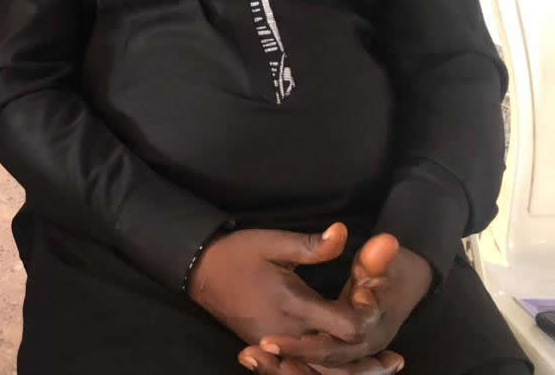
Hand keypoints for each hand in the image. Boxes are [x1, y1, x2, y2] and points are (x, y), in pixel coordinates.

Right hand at [241, 234, 431, 373]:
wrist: (199, 273)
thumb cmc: (236, 254)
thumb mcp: (270, 242)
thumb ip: (310, 245)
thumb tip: (343, 232)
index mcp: (293, 304)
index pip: (343, 325)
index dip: (364, 315)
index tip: (372, 298)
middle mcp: (289, 331)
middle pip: (339, 358)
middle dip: (367, 359)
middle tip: (395, 359)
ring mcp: (278, 344)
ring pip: (322, 370)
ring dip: (353, 372)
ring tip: (382, 369)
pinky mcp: (271, 348)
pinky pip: (305, 369)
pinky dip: (329, 371)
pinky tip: (347, 369)